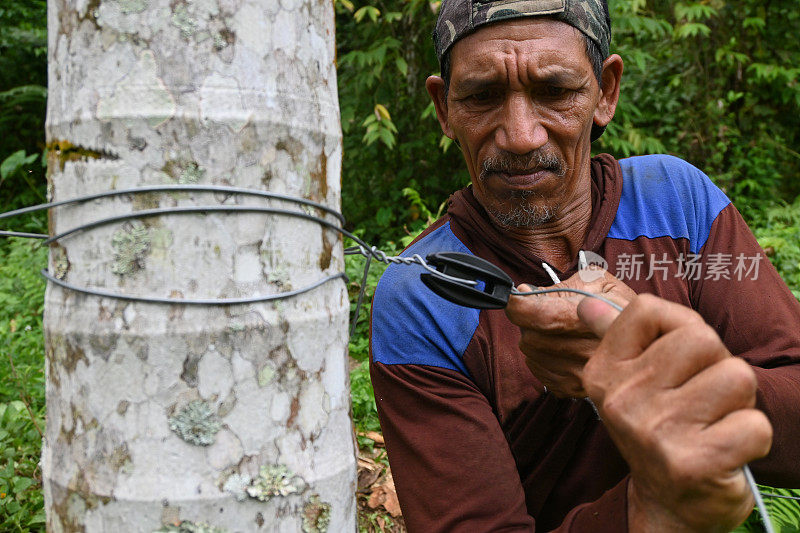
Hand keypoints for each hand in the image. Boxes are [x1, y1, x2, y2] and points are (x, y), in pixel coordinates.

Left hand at [505, 266, 635, 397]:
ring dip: (536, 338)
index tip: (516, 297)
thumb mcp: (597, 280)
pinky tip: (560, 346)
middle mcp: (585, 353)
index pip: (539, 316)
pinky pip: (539, 372)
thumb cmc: (621, 305)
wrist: (651, 341)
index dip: (519, 305)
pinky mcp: (573, 390)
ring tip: (557, 329)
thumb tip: (525, 291)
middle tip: (544, 310)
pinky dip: (542, 357)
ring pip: (532, 354)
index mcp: (591, 321)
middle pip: (530, 336)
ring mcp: (579, 375)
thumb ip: (558, 285)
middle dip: (529, 321)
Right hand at [578, 294, 772, 531]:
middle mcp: (622, 399)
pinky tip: (725, 450)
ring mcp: (655, 431)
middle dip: (716, 366)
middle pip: (703, 338)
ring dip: (739, 402)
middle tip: (702, 397)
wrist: (668, 505)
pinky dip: (752, 438)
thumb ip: (615, 336)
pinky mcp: (694, 463)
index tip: (677, 357)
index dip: (679, 325)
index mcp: (603, 373)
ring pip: (737, 376)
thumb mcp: (628, 382)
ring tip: (713, 422)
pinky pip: (755, 424)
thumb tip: (587, 302)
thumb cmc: (658, 429)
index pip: (647, 309)